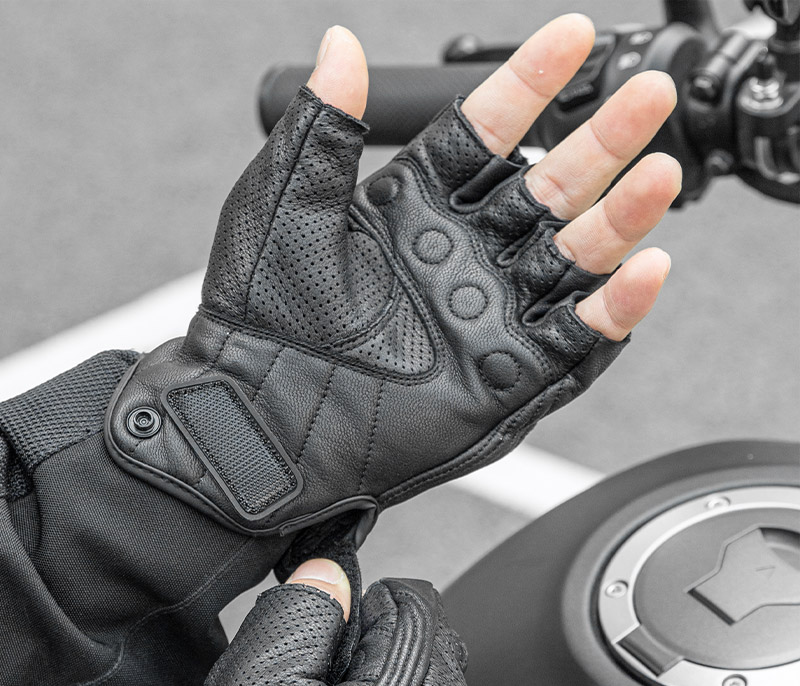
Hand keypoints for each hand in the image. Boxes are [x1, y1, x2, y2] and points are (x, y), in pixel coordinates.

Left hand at [104, 18, 679, 539]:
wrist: (260, 419)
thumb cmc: (256, 318)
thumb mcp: (284, 206)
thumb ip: (323, 126)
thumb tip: (338, 44)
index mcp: (409, 212)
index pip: (483, 134)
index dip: (527, 86)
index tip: (571, 37)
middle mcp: (456, 259)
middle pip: (546, 188)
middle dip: (599, 142)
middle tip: (647, 96)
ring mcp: (483, 316)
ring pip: (570, 258)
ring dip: (618, 218)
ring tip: (658, 174)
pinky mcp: (500, 376)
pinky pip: (572, 339)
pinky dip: (613, 309)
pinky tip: (645, 271)